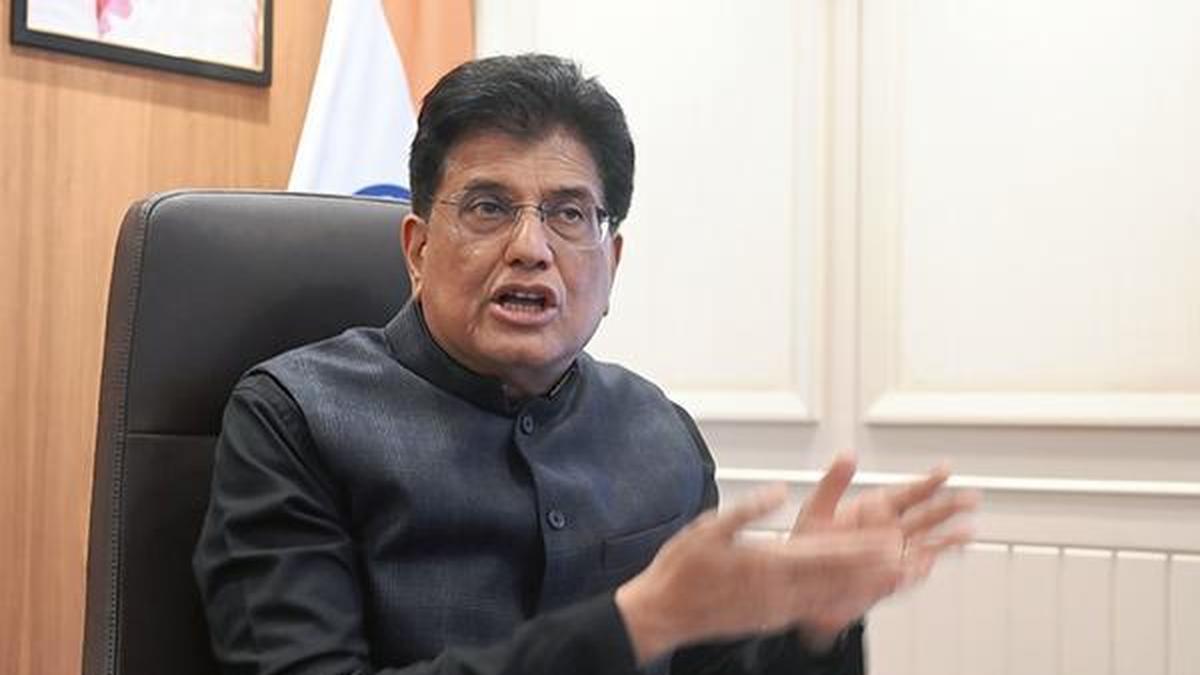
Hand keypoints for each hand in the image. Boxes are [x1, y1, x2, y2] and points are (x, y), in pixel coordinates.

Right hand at [615, 485, 906, 663]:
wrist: (664, 612)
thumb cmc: (682, 568)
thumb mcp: (708, 528)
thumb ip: (747, 510)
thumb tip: (776, 491)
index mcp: (766, 562)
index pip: (824, 553)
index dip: (859, 547)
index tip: (886, 539)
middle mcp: (777, 589)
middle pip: (834, 576)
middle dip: (870, 567)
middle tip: (903, 556)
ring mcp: (775, 608)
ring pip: (827, 596)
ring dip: (859, 586)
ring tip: (887, 576)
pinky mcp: (770, 619)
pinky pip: (811, 609)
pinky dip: (836, 601)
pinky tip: (849, 596)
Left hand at [790, 453, 978, 641]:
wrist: (803, 582)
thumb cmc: (809, 543)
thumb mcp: (817, 507)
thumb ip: (833, 482)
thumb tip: (848, 454)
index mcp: (873, 509)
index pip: (906, 493)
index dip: (926, 482)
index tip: (946, 470)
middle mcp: (888, 530)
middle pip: (925, 516)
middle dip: (948, 507)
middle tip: (971, 497)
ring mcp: (892, 555)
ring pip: (926, 543)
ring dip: (947, 538)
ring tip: (969, 531)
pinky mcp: (888, 579)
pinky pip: (911, 572)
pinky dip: (923, 566)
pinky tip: (935, 560)